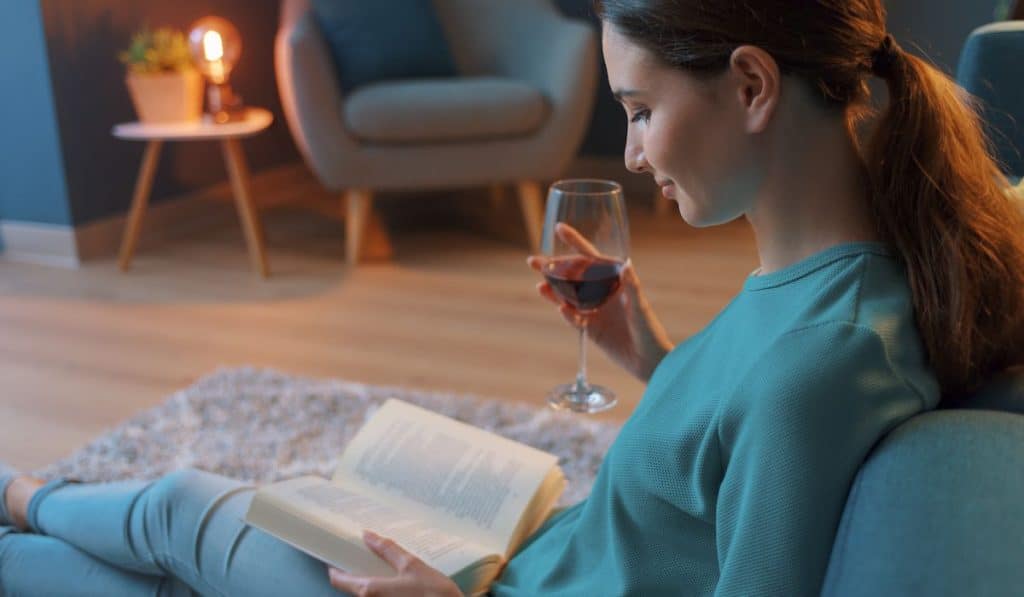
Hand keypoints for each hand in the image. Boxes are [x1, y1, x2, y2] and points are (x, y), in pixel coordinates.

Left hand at [327, 530, 462, 596]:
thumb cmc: (433, 594)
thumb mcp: (412, 565)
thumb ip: (388, 550)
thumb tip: (368, 536)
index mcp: (370, 590)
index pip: (338, 580)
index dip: (335, 566)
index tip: (335, 554)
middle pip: (353, 586)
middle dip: (357, 569)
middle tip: (365, 552)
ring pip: (368, 592)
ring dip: (372, 577)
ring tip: (385, 561)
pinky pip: (381, 596)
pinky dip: (384, 585)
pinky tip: (398, 577)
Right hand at [528, 223, 672, 381]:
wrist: (649, 362)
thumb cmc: (650, 331)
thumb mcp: (641, 308)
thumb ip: (632, 287)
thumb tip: (626, 264)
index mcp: (615, 281)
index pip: (591, 258)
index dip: (575, 242)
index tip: (559, 228)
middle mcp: (602, 293)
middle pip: (573, 276)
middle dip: (554, 267)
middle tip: (533, 261)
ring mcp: (594, 311)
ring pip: (568, 296)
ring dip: (553, 290)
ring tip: (538, 283)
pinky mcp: (590, 329)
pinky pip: (574, 319)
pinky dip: (566, 313)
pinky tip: (559, 308)